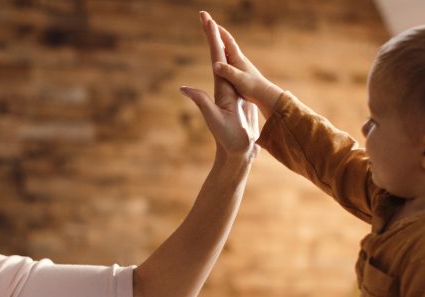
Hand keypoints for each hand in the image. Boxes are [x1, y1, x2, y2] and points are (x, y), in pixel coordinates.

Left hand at [181, 11, 259, 160]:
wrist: (237, 152)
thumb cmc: (228, 138)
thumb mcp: (213, 119)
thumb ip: (201, 102)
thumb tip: (183, 88)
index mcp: (220, 87)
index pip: (215, 58)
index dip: (212, 39)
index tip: (208, 21)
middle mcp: (225, 86)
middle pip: (219, 56)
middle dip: (213, 35)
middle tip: (206, 15)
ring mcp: (233, 92)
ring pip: (228, 63)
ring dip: (223, 45)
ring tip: (217, 29)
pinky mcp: (241, 98)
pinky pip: (237, 75)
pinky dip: (234, 63)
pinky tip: (232, 58)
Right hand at [200, 12, 283, 117]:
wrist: (264, 95)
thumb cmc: (252, 87)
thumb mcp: (238, 80)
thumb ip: (227, 72)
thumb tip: (216, 65)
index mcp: (237, 59)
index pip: (227, 41)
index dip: (218, 31)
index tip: (210, 22)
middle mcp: (239, 59)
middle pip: (226, 42)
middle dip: (217, 32)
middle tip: (208, 23)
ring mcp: (240, 65)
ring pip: (227, 50)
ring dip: (220, 43)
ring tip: (213, 38)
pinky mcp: (240, 72)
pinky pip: (228, 60)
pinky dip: (223, 54)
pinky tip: (221, 57)